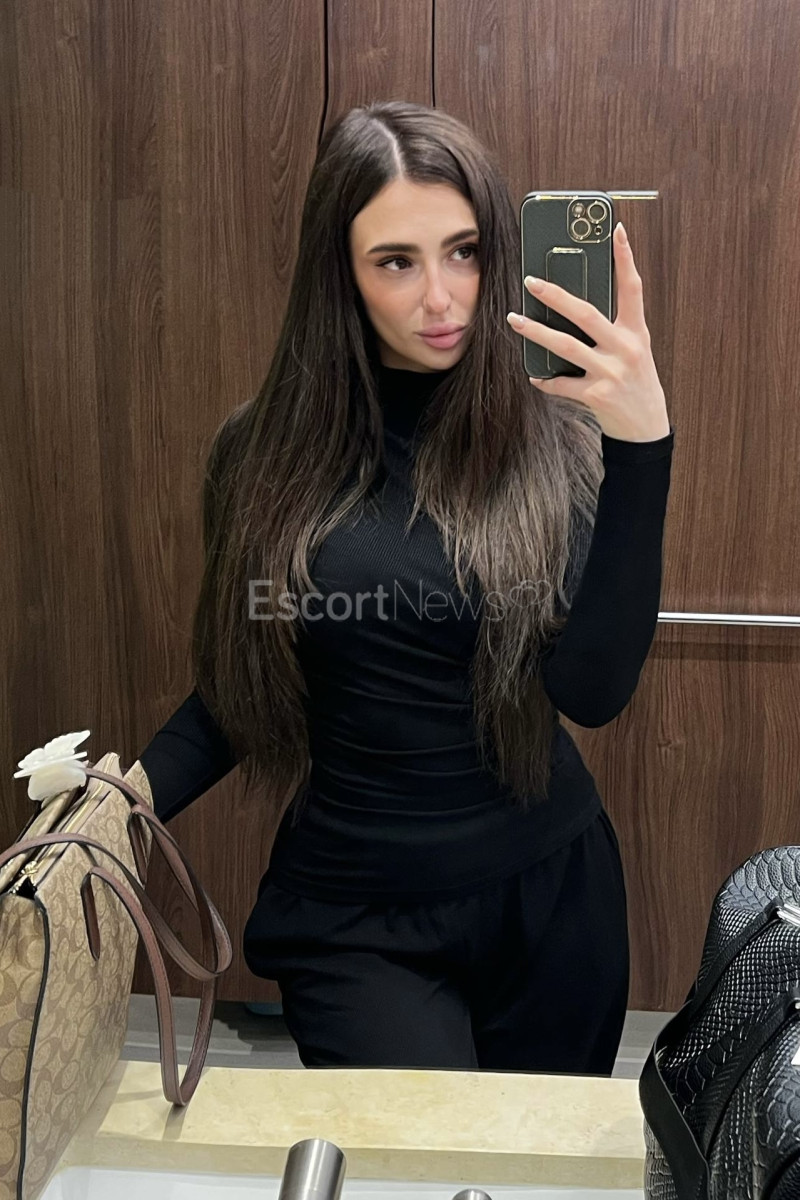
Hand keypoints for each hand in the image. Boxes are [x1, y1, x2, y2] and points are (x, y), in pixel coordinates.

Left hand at [506, 222, 670, 441]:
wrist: (646, 427)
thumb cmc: (636, 382)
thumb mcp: (634, 349)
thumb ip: (613, 328)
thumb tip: (575, 305)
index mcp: (636, 332)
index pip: (633, 288)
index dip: (625, 258)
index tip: (616, 230)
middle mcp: (625, 349)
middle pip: (586, 314)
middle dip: (556, 296)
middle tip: (531, 281)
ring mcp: (611, 373)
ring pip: (566, 346)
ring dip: (535, 332)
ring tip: (514, 320)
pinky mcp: (596, 396)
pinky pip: (561, 384)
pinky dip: (545, 380)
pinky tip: (534, 375)